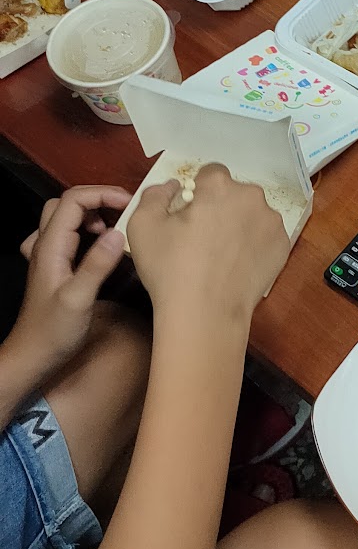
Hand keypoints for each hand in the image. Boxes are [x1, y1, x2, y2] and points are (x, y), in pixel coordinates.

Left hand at [11, 185, 130, 376]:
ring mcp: (47, 255)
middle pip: (67, 203)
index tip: (132, 205)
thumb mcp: (79, 299)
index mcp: (51, 246)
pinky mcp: (53, 266)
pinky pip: (66, 235)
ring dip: (92, 214)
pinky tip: (98, 246)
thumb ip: (97, 265)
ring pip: (65, 217)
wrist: (33, 353)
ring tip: (116, 229)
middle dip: (98, 200)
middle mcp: (45, 245)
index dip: (103, 195)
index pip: (73, 201)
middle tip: (127, 213)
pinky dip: (85, 230)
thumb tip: (119, 234)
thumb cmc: (54, 331)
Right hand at [127, 164, 290, 334]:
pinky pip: (266, 236)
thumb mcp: (143, 224)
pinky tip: (239, 263)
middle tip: (205, 234)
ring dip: (240, 223)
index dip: (199, 190)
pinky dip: (255, 243)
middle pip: (235, 193)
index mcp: (220, 186)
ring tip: (223, 252)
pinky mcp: (283, 248)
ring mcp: (273, 223)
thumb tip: (173, 187)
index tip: (191, 212)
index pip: (211, 173)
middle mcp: (252, 198)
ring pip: (253, 214)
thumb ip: (155, 195)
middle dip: (222, 205)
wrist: (207, 313)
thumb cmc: (170, 267)